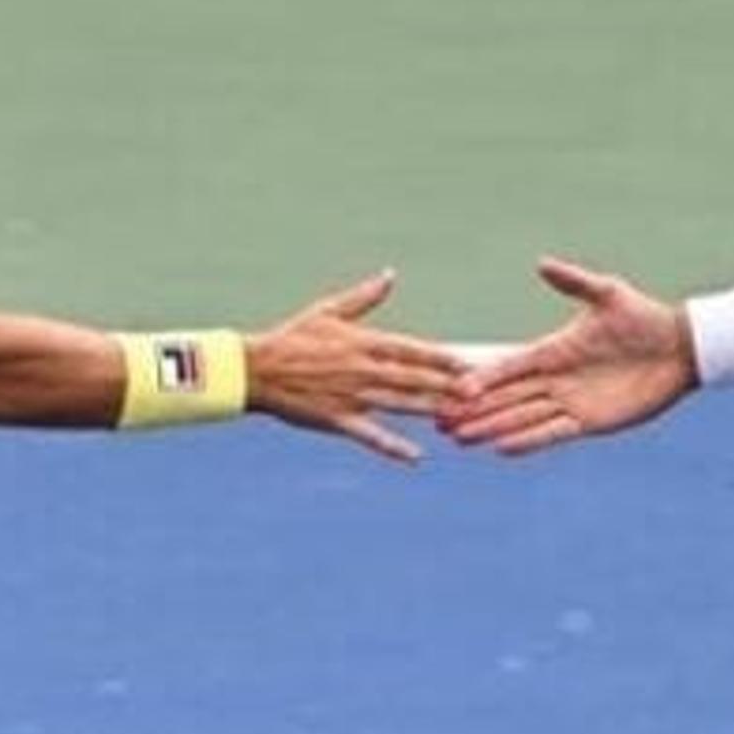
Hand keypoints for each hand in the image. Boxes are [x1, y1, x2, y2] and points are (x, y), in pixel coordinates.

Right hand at [248, 271, 467, 464]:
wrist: (256, 369)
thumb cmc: (292, 337)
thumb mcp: (328, 311)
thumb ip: (364, 297)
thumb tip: (390, 275)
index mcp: (362, 342)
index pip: (410, 349)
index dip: (441, 357)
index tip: (468, 363)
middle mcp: (361, 369)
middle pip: (412, 378)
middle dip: (446, 385)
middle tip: (477, 393)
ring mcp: (351, 395)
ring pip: (398, 404)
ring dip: (429, 409)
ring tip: (457, 416)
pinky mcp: (337, 418)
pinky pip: (369, 435)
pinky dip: (392, 447)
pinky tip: (415, 457)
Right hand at [436, 257, 693, 457]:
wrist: (679, 349)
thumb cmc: (643, 317)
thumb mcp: (608, 294)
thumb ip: (574, 281)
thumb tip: (541, 264)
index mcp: (552, 350)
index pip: (507, 366)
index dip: (482, 378)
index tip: (455, 386)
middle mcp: (554, 379)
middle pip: (504, 397)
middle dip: (472, 409)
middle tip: (438, 419)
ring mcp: (569, 402)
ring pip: (520, 417)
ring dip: (490, 428)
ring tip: (457, 438)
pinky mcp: (588, 422)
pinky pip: (551, 433)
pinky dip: (526, 441)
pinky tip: (500, 448)